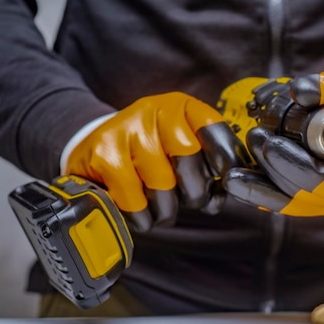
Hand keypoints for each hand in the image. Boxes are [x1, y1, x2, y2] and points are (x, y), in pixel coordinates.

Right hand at [65, 92, 249, 230]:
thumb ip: (209, 170)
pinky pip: (135, 201)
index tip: (227, 180)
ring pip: (162, 185)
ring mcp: (126, 130)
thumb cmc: (151, 156)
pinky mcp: (103, 155)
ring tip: (160, 206)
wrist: (95, 149)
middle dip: (194, 191)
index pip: (212, 128)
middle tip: (190, 200)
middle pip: (188, 158)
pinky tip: (139, 211)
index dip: (225, 158)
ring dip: (166, 209)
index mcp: (181, 106)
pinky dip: (142, 217)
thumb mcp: (183, 151)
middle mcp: (153, 110)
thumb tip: (218, 198)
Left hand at [223, 66, 323, 215]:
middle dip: (269, 172)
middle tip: (251, 140)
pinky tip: (246, 180)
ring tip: (231, 176)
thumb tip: (296, 91)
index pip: (319, 182)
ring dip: (262, 190)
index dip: (287, 163)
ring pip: (294, 204)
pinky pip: (295, 198)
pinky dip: (270, 189)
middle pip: (301, 196)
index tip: (264, 141)